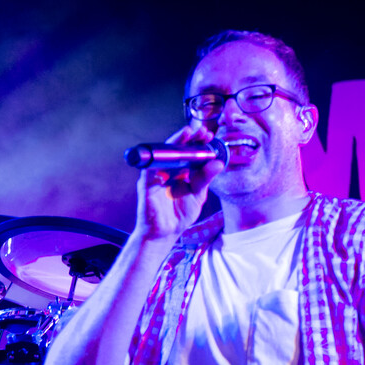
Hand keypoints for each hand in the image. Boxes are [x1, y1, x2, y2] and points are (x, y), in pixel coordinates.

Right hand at [136, 123, 224, 243]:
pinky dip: (159, 158)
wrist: (164, 234)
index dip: (197, 142)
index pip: (188, 152)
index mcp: (180, 172)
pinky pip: (151, 168)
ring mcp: (156, 176)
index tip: (208, 134)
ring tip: (188, 133)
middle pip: (175, 149)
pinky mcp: (146, 184)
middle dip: (188, 137)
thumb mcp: (198, 195)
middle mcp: (167, 171)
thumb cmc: (179, 215)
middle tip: (201, 131)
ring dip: (175, 142)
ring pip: (164, 154)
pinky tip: (171, 151)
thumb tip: (218, 163)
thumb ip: (206, 179)